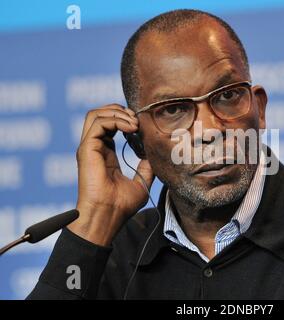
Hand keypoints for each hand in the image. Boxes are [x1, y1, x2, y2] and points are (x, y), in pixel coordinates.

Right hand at [68, 104, 152, 245]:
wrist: (108, 216)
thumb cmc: (121, 206)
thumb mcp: (141, 182)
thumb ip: (146, 167)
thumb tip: (154, 155)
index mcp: (105, 154)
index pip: (110, 125)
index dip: (125, 118)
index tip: (142, 124)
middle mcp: (94, 148)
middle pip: (100, 114)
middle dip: (120, 111)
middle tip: (138, 119)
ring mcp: (89, 147)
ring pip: (95, 114)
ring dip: (117, 113)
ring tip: (134, 123)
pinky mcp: (86, 149)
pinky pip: (97, 123)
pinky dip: (115, 120)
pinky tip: (131, 128)